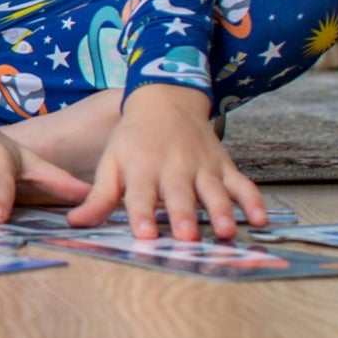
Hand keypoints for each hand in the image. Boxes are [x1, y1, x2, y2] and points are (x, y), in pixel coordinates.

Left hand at [68, 84, 265, 240]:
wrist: (164, 100)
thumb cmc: (133, 139)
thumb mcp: (111, 162)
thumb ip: (99, 196)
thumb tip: (75, 224)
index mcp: (142, 167)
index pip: (140, 194)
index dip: (142, 214)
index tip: (145, 234)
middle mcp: (173, 167)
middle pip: (179, 195)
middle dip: (183, 216)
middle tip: (187, 238)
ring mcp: (202, 167)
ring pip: (214, 191)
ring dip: (221, 211)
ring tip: (226, 232)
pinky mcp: (224, 166)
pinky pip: (242, 184)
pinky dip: (254, 200)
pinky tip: (262, 220)